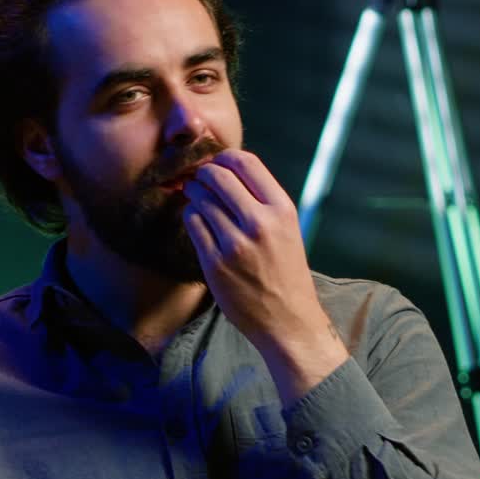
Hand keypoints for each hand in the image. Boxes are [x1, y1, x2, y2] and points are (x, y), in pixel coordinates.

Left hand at [182, 150, 347, 404]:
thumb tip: (224, 170)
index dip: (223, 158)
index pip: (244, 161)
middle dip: (203, 175)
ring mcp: (235, 243)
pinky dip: (192, 218)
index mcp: (282, 209)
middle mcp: (260, 222)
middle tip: (199, 182)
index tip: (216, 165)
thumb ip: (261, 200)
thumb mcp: (286, 229)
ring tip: (199, 203)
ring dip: (195, 196)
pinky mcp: (215, 262)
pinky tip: (200, 224)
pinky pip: (193, 224)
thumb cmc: (285, 271)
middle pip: (217, 176)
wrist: (288, 320)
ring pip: (200, 199)